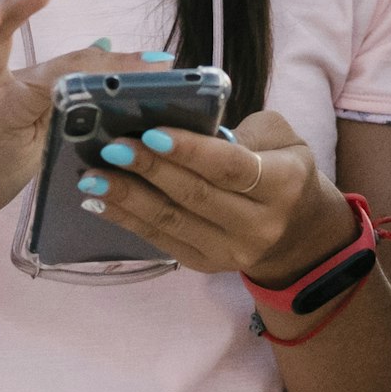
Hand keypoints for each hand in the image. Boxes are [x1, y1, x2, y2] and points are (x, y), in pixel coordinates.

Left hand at [81, 108, 348, 281]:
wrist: (297, 233)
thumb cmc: (284, 170)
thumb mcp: (285, 139)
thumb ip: (247, 129)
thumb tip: (191, 126)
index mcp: (284, 184)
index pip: (230, 167)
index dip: (189, 151)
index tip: (151, 132)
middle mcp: (259, 225)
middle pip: (195, 196)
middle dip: (149, 170)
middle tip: (111, 147)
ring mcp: (231, 252)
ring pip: (172, 223)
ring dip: (128, 198)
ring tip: (92, 177)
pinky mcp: (207, 266)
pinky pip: (162, 242)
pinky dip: (128, 221)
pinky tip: (100, 203)